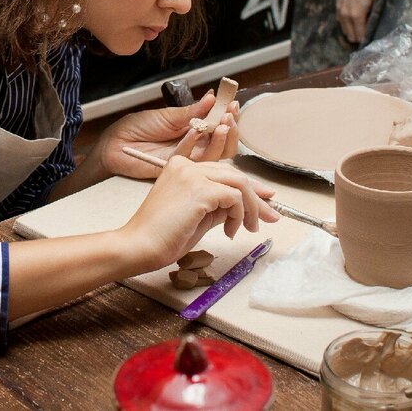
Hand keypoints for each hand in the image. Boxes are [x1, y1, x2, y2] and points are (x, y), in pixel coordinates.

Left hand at [98, 93, 239, 179]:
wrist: (117, 143)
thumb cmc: (138, 127)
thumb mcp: (167, 115)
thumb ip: (191, 111)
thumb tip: (212, 97)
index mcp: (195, 130)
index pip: (220, 126)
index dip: (229, 117)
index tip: (233, 104)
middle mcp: (195, 146)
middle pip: (224, 145)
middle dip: (230, 130)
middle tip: (229, 117)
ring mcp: (188, 159)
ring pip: (215, 156)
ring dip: (220, 139)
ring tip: (221, 124)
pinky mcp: (178, 169)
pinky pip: (194, 160)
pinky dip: (194, 143)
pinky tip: (194, 130)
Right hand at [119, 156, 279, 270]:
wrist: (140, 245)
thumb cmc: (163, 236)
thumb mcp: (197, 216)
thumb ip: (218, 206)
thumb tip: (245, 208)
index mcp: (182, 166)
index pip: (224, 171)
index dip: (248, 185)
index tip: (266, 198)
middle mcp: (187, 165)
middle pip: (235, 175)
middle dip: (257, 197)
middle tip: (271, 216)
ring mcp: (192, 175)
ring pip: (239, 183)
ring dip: (251, 207)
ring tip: (249, 228)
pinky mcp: (199, 190)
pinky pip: (234, 198)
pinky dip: (239, 215)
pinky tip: (231, 231)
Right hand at [336, 0, 378, 43]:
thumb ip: (373, 13)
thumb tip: (374, 25)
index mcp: (356, 15)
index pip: (360, 35)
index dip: (366, 40)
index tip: (372, 41)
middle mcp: (345, 15)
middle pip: (350, 35)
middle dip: (358, 38)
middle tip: (367, 36)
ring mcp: (340, 10)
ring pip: (344, 29)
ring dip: (351, 32)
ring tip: (360, 30)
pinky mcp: (337, 5)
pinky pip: (340, 21)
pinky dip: (346, 24)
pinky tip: (353, 22)